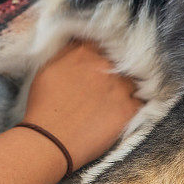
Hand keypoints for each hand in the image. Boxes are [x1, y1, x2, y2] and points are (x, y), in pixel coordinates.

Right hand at [22, 41, 141, 168]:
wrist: (50, 140)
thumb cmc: (43, 107)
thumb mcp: (46, 69)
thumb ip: (65, 53)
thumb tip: (77, 44)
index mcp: (84, 53)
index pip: (99, 44)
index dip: (99, 54)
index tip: (98, 63)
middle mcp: (104, 66)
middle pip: (118, 61)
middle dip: (112, 70)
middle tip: (104, 84)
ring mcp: (118, 87)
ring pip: (131, 80)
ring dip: (125, 86)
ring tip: (114, 98)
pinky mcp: (128, 109)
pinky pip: (140, 101)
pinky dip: (134, 104)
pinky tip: (123, 110)